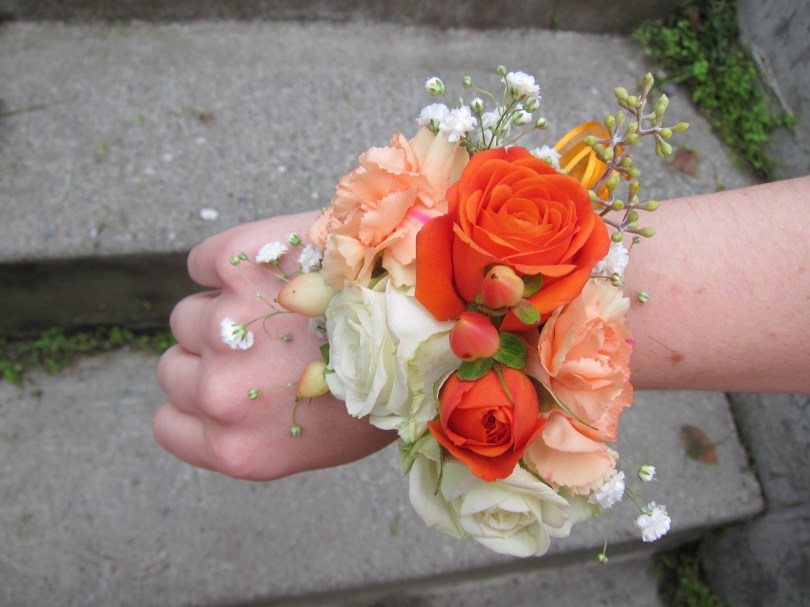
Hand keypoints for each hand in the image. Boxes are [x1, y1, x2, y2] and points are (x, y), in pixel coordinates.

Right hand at [154, 212, 394, 479]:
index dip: (196, 402)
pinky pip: (201, 263)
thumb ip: (259, 430)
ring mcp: (225, 325)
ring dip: (223, 310)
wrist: (430, 311)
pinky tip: (276, 269)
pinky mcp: (236, 263)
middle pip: (173, 370)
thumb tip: (231, 405)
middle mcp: (220, 394)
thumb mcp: (321, 438)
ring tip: (282, 306)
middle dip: (213, 356)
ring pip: (187, 317)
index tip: (225, 385)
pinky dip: (229, 264)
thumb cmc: (389, 381)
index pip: (169, 424)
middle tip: (266, 342)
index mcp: (238, 447)